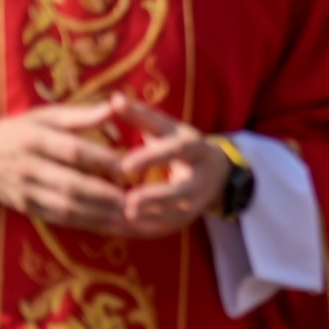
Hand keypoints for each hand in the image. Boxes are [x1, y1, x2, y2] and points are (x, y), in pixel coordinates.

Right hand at [0, 100, 128, 234]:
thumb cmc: (20, 129)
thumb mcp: (46, 115)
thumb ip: (81, 114)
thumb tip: (115, 105)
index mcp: (34, 139)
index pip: (72, 151)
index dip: (101, 159)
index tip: (128, 166)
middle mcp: (28, 167)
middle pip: (69, 184)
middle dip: (103, 194)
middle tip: (132, 198)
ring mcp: (25, 191)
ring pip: (64, 207)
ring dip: (97, 214)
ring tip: (125, 216)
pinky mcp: (25, 208)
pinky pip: (57, 219)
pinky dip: (84, 223)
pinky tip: (106, 224)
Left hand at [114, 93, 231, 238]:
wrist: (214, 173)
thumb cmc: (179, 144)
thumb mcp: (165, 127)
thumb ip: (139, 115)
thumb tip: (114, 98)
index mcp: (196, 148)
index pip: (177, 151)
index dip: (152, 158)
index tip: (125, 165)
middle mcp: (200, 178)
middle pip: (181, 192)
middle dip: (156, 198)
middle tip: (128, 202)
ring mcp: (195, 204)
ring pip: (172, 215)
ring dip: (145, 219)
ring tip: (116, 218)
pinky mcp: (183, 221)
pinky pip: (161, 229)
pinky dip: (139, 230)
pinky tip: (114, 227)